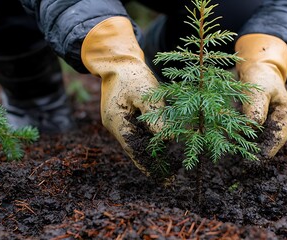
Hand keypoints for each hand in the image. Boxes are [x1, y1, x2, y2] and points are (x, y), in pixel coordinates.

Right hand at [81, 17, 163, 173]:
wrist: (119, 61)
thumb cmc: (132, 75)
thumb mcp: (145, 93)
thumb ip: (155, 116)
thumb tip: (166, 138)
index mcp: (117, 121)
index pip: (134, 148)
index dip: (148, 164)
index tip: (161, 178)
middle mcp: (116, 125)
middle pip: (136, 149)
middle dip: (152, 163)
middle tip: (170, 179)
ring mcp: (120, 121)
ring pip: (138, 142)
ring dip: (152, 154)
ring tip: (169, 169)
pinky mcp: (125, 117)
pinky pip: (139, 133)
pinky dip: (150, 141)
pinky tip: (162, 150)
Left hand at [235, 34, 286, 157]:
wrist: (253, 66)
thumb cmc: (260, 75)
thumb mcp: (260, 89)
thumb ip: (257, 107)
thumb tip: (252, 126)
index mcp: (284, 114)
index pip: (278, 136)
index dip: (269, 149)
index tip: (259, 159)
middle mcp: (274, 121)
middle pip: (266, 141)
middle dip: (256, 151)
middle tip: (244, 162)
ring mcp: (263, 122)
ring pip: (255, 138)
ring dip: (246, 146)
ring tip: (235, 156)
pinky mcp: (250, 121)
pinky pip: (245, 132)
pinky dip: (238, 137)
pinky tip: (228, 143)